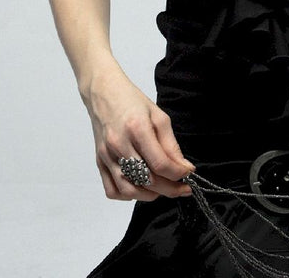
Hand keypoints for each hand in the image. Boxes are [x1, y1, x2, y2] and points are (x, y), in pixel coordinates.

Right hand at [83, 64, 195, 201]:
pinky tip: (141, 186)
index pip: (161, 164)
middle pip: (147, 180)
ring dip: (150, 195)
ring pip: (130, 190)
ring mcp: (106, 155)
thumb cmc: (132, 102)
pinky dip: (129, 195)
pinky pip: (113, 190)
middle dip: (170, 189)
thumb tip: (184, 168)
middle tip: (182, 187)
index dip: (179, 174)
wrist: (104, 94)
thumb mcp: (158, 116)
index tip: (189, 174)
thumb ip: (171, 144)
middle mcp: (119, 144)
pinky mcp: (99, 162)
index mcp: (137, 129)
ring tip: (163, 188)